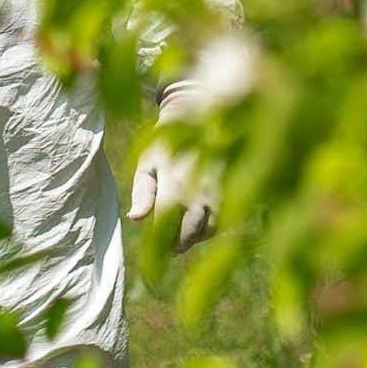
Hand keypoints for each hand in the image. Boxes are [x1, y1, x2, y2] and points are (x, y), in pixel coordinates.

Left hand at [127, 84, 219, 248]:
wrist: (204, 118)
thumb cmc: (168, 143)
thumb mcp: (149, 161)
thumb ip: (142, 191)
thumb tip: (135, 218)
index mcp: (174, 183)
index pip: (165, 226)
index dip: (159, 242)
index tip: (155, 249)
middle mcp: (198, 191)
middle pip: (188, 234)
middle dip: (177, 244)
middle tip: (169, 247)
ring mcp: (218, 193)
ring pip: (207, 231)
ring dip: (194, 237)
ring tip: (183, 232)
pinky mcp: (231, 192)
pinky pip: (222, 221)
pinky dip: (210, 228)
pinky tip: (200, 221)